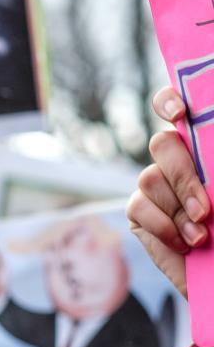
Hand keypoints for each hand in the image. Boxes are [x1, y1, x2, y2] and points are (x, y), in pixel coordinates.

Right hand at [129, 86, 206, 297]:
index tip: (180, 113)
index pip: (176, 109)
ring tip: (201, 236)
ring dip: (178, 211)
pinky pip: (140, 210)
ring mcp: (156, 187)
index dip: (169, 102)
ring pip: (149, 180)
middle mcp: (177, 161)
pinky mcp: (140, 215)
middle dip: (183, 175)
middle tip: (205, 209)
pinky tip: (185, 244)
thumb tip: (211, 174)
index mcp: (204, 147)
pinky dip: (165, 228)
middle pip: (161, 145)